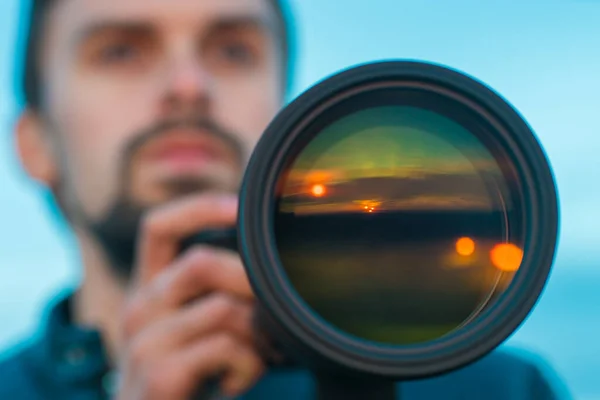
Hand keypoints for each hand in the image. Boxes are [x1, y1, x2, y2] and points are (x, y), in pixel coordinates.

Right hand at [115, 194, 264, 399]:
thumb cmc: (187, 378)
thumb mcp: (196, 328)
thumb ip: (217, 296)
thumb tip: (273, 269)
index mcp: (148, 289)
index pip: (158, 227)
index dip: (200, 208)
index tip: (241, 208)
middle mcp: (139, 308)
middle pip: (200, 263)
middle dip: (252, 282)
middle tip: (277, 313)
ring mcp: (144, 342)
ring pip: (223, 308)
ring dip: (258, 333)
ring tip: (263, 355)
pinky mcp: (158, 375)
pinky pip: (224, 347)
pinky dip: (249, 365)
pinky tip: (240, 380)